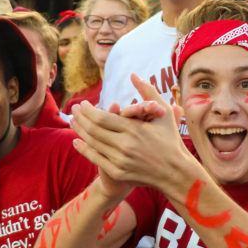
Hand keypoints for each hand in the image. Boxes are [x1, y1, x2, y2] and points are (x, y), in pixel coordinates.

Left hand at [70, 75, 191, 191]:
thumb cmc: (171, 140)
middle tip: (73, 110)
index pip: (102, 117)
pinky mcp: (118, 172)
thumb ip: (148, 92)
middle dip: (80, 118)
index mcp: (135, 129)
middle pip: (93, 130)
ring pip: (92, 143)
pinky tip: (76, 141)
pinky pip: (95, 158)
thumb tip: (133, 74)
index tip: (83, 104)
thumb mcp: (163, 113)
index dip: (88, 110)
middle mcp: (125, 145)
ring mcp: (120, 160)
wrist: (175, 173)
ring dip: (79, 131)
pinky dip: (83, 149)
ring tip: (72, 122)